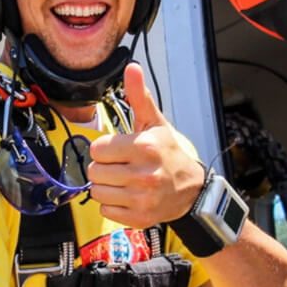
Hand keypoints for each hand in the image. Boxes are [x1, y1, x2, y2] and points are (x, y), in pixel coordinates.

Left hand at [88, 63, 204, 228]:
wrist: (192, 190)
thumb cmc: (169, 153)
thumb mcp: (155, 123)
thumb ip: (139, 96)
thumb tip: (131, 68)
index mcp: (144, 147)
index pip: (97, 149)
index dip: (105, 148)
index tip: (119, 149)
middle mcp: (143, 174)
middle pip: (94, 171)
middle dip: (104, 167)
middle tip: (122, 166)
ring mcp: (141, 198)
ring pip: (96, 192)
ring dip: (106, 186)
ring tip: (124, 181)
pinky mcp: (139, 218)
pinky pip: (105, 210)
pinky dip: (112, 205)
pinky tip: (128, 196)